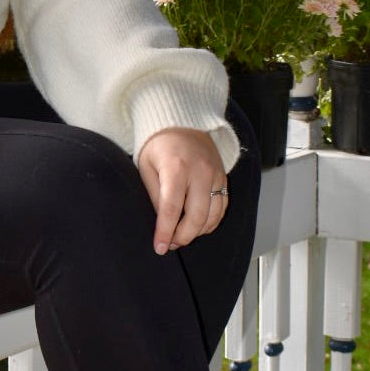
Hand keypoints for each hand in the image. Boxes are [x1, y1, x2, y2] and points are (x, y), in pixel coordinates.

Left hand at [137, 128, 227, 254]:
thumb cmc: (159, 144)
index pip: (171, 209)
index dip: (165, 232)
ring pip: (212, 216)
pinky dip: (211, 222)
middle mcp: (200, 172)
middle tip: (170, 244)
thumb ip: (155, 195)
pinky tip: (197, 226)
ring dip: (197, 232)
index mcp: (176, 168)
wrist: (182, 123)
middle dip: (182, 237)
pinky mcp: (223, 178)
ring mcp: (215, 175)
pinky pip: (222, 208)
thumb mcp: (146, 167)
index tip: (159, 247)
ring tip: (181, 235)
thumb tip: (162, 222)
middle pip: (196, 217)